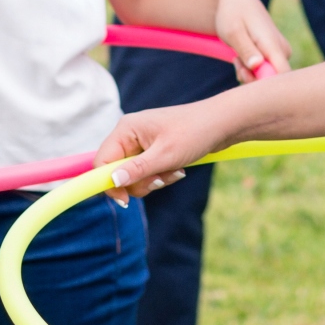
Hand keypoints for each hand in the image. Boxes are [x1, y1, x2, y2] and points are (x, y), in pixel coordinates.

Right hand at [94, 100, 244, 204]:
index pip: (102, 161)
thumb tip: (112, 182)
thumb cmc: (194, 133)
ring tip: (175, 170)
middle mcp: (130, 134)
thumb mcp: (165, 156)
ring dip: (155, 180)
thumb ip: (137, 170)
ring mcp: (142, 142)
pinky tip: (178, 169)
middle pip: (118, 172)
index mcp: (126, 129)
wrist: (223, 123)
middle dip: (141, 182)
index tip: (124, 201)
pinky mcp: (154, 150)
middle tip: (161, 178)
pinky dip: (162, 175)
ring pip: (135, 175)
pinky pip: (148, 172)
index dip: (108, 183)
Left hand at [214, 0, 290, 83]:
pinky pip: (265, 72)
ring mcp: (281, 53)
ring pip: (268, 77)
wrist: (237, 0)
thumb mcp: (233, 31)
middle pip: (274, 80)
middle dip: (252, 80)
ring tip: (236, 58)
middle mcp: (283, 50)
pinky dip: (250, 70)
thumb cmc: (233, 14)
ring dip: (249, 74)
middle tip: (236, 65)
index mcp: (274, 44)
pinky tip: (241, 59)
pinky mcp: (275, 55)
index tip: (245, 77)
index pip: (282, 74)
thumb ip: (246, 49)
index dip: (265, 85)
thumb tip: (257, 65)